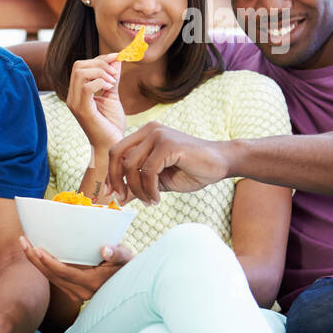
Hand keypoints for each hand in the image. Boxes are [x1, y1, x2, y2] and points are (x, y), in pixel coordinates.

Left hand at [19, 235, 132, 302]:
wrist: (130, 284)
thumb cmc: (127, 267)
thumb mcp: (126, 258)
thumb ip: (117, 253)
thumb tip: (105, 250)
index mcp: (90, 284)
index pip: (63, 273)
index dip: (49, 262)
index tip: (37, 249)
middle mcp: (79, 291)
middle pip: (51, 276)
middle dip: (34, 258)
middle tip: (22, 240)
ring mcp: (75, 293)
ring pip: (50, 278)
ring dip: (35, 261)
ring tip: (25, 243)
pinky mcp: (72, 290)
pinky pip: (53, 278)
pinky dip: (43, 265)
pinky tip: (35, 252)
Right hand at [66, 54, 124, 151]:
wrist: (111, 145)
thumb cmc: (111, 124)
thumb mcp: (113, 96)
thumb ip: (112, 79)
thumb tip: (116, 60)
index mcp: (77, 93)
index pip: (81, 66)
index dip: (99, 58)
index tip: (116, 57)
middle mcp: (72, 97)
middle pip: (78, 66)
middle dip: (99, 63)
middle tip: (114, 74)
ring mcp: (75, 103)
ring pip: (80, 73)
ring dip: (100, 72)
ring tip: (113, 82)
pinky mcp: (82, 110)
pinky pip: (87, 87)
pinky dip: (101, 82)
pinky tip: (110, 89)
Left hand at [105, 122, 230, 204]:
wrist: (222, 163)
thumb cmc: (191, 170)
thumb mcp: (158, 180)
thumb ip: (138, 184)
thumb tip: (118, 198)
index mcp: (144, 135)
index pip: (116, 151)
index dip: (110, 173)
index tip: (110, 193)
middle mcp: (149, 130)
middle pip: (117, 155)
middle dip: (116, 180)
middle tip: (122, 199)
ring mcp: (158, 135)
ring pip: (132, 166)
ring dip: (137, 189)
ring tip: (149, 201)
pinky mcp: (168, 144)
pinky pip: (148, 171)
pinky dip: (149, 189)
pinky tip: (157, 198)